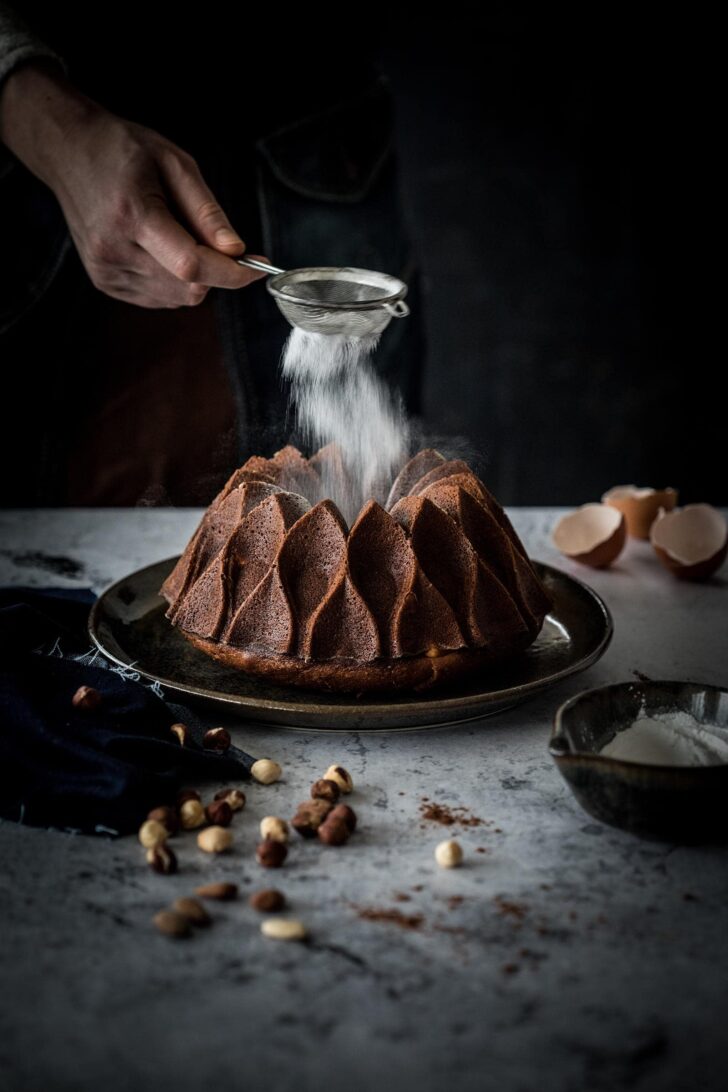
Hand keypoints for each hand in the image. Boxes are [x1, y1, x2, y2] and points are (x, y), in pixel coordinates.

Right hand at [0, 61, 266, 307]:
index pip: (192, 266)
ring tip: (173, 232)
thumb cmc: (123, 150)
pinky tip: (160, 248)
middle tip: (207, 233)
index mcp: (133, 215)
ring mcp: (106, 270)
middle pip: (189, 286)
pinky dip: (174, 280)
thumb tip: (237, 251)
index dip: (232, 273)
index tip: (258, 267)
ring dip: (193, 275)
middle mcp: (114, 250)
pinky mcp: (105, 282)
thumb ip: (208, 212)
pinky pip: (159, 298)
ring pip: (177, 297)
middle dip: (214, 269)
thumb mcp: (175, 163)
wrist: (68, 152)